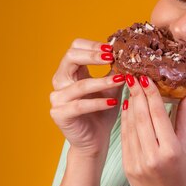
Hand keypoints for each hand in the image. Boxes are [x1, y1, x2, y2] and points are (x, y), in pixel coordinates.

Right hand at [49, 39, 123, 156]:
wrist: (96, 140)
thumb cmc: (103, 112)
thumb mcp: (111, 87)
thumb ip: (115, 71)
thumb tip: (129, 54)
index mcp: (70, 71)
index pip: (75, 47)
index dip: (93, 45)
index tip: (113, 49)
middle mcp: (60, 81)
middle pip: (71, 57)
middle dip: (94, 55)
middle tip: (112, 57)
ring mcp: (57, 98)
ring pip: (80, 84)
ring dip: (102, 81)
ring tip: (120, 80)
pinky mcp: (59, 114)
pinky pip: (80, 105)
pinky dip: (98, 103)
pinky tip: (113, 102)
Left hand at [120, 75, 185, 185]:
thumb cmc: (183, 174)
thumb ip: (185, 116)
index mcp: (171, 150)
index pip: (157, 114)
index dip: (150, 93)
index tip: (145, 77)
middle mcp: (153, 157)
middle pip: (141, 117)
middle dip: (137, 94)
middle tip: (133, 76)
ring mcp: (138, 163)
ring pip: (130, 126)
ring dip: (129, 105)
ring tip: (129, 88)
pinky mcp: (127, 167)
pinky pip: (125, 138)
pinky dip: (125, 122)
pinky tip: (127, 108)